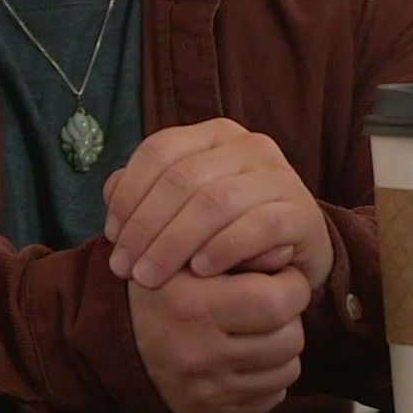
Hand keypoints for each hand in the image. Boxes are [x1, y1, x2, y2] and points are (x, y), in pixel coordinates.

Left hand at [104, 118, 334, 290]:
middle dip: (145, 227)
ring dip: (174, 244)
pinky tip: (200, 271)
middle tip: (125, 268)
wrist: (296, 254)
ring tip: (151, 277)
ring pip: (215, 202)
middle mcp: (250, 145)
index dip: (129, 194)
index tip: (111, 236)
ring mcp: (280, 175)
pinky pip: (258, 226)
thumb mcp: (185, 207)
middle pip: (182, 179)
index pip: (159, 151)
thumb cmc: (229, 229)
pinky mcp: (302, 212)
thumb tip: (110, 190)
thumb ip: (148, 193)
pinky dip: (224, 248)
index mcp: (216, 135)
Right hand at [129, 266, 307, 412]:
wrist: (118, 338)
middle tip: (271, 304)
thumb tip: (289, 251)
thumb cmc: (165, 286)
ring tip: (256, 329)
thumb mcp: (190, 254)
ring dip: (281, 348)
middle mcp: (197, 354)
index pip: (276, 302)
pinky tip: (244, 356)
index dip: (292, 286)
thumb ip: (239, 248)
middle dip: (290, 317)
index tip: (282, 278)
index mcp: (192, 306)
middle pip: (289, 339)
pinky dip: (267, 376)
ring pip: (286, 371)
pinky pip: (270, 398)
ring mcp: (204, 391)